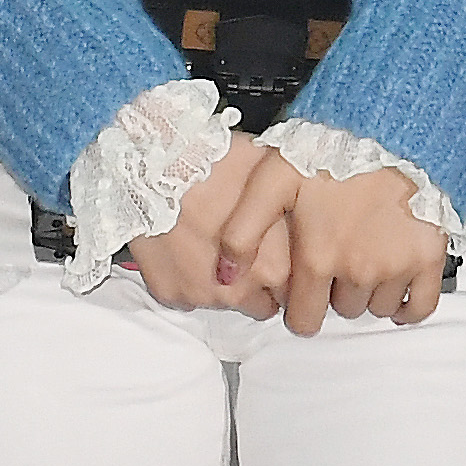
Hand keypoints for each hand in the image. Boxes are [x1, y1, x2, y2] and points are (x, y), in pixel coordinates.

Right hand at [123, 132, 290, 316]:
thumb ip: (294, 212)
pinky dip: (188, 274)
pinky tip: (186, 243)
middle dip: (257, 282)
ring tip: (211, 239)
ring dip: (222, 279)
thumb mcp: (275, 179)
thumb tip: (310, 211)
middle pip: (260, 303)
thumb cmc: (215, 162)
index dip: (287, 271)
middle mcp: (240, 291)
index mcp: (275, 268)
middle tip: (246, 248)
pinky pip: (186, 293)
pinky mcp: (169, 293)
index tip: (276, 253)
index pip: (293, 293)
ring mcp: (201, 295)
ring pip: (222, 299)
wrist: (155, 162)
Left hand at [216, 153, 447, 336]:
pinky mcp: (428, 256)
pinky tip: (395, 288)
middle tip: (334, 258)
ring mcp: (396, 266)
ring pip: (376, 308)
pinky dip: (407, 306)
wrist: (389, 121)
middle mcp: (357, 270)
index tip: (302, 289)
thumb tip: (226, 274)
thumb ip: (243, 230)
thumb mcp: (272, 178)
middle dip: (334, 292)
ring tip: (361, 258)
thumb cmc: (331, 145)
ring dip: (367, 292)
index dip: (298, 308)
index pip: (304, 320)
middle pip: (342, 310)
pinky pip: (420, 306)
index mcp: (318, 257)